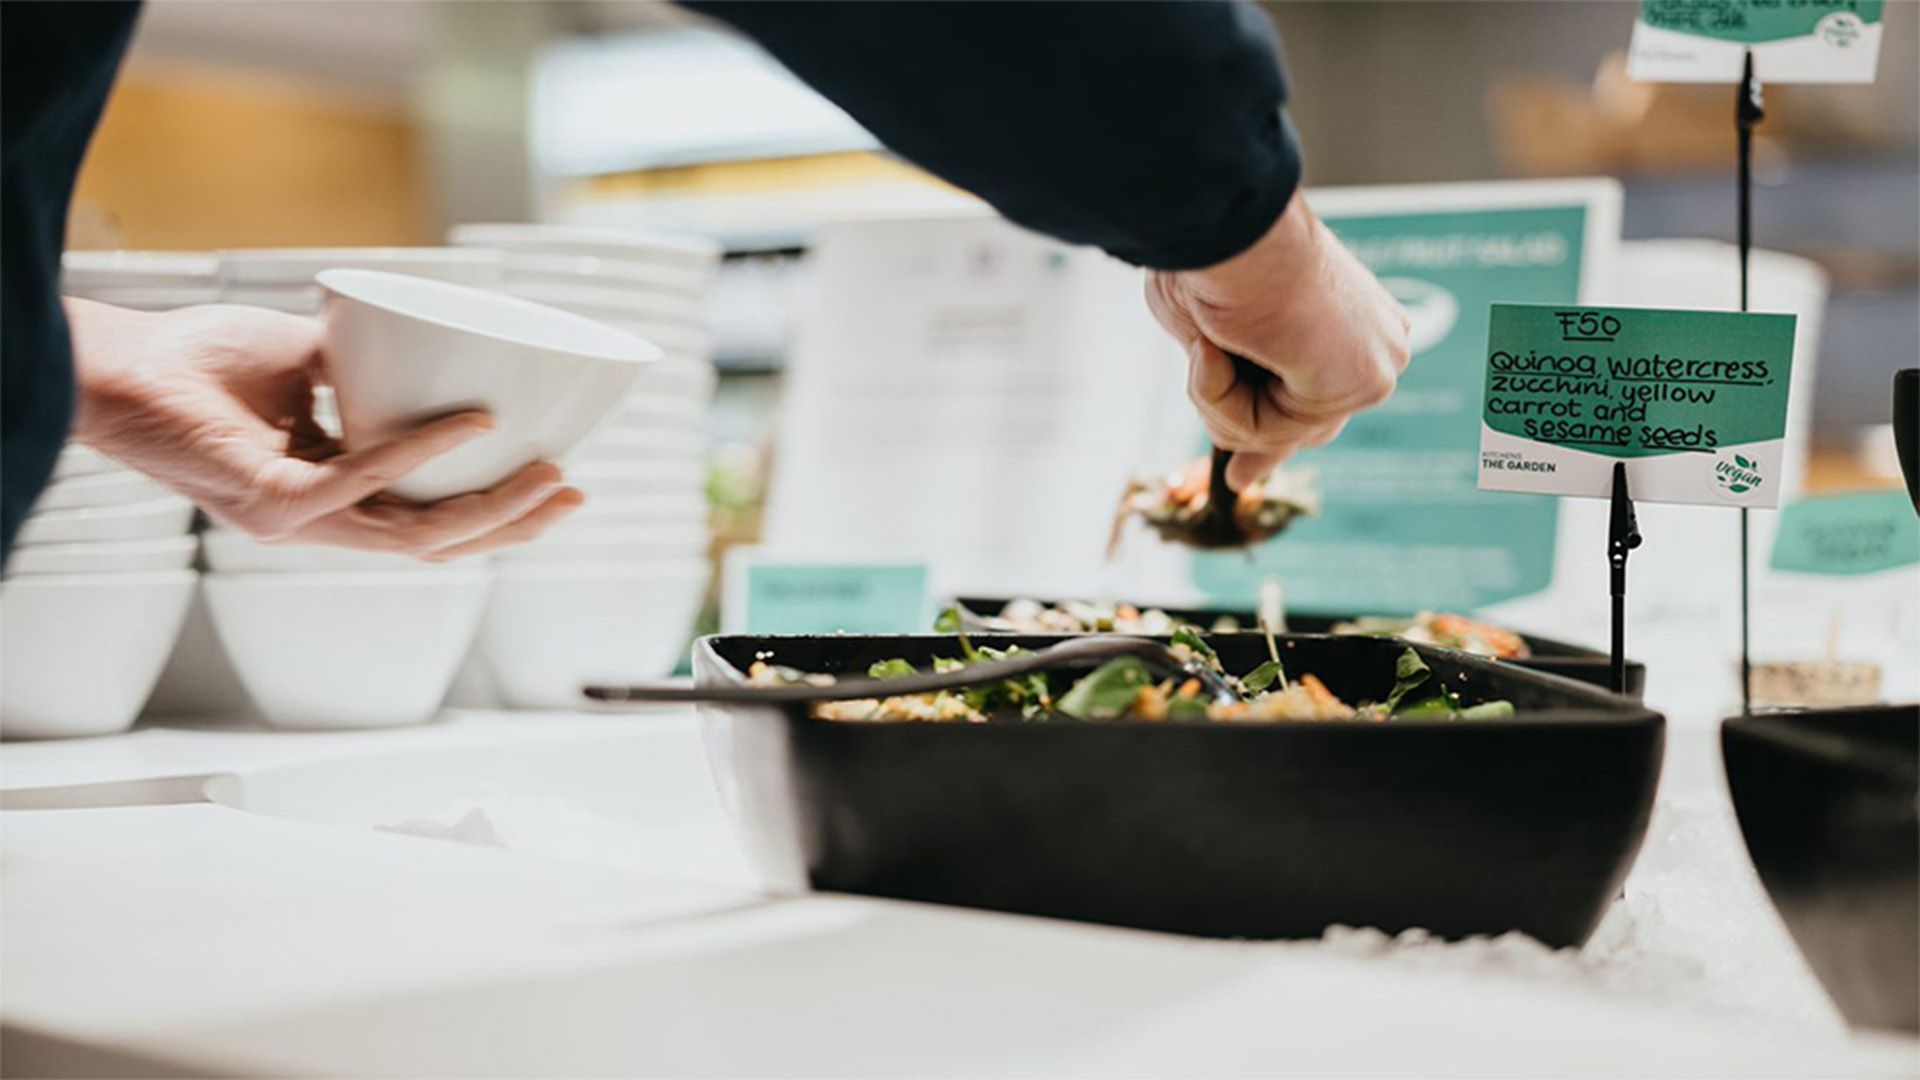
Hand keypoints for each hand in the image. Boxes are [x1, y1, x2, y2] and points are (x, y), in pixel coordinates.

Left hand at [67, 299, 582, 558]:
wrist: (119, 365)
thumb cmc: (196, 360)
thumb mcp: (308, 357)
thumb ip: (366, 361)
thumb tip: (431, 332)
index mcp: (333, 497)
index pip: (427, 522)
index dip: (495, 516)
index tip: (556, 486)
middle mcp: (321, 521)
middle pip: (439, 545)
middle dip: (515, 526)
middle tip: (574, 495)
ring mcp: (301, 521)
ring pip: (419, 537)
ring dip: (493, 510)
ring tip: (549, 477)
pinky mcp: (277, 506)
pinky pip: (369, 481)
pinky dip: (427, 450)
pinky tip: (476, 422)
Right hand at [1145, 192, 1410, 489]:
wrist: (1230, 232)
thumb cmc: (1214, 260)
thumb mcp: (1208, 333)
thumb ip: (1221, 384)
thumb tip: (1230, 457)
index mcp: (1342, 315)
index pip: (1313, 392)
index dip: (1277, 430)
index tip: (1244, 470)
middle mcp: (1369, 340)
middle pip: (1308, 422)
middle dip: (1267, 449)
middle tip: (1238, 478)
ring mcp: (1374, 364)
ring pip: (1275, 429)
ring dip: (1217, 397)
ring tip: (1208, 340)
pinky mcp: (1365, 384)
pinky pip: (1270, 430)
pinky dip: (1224, 398)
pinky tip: (1223, 348)